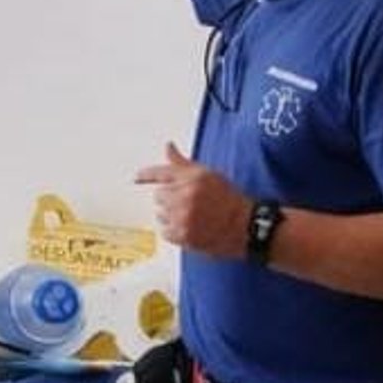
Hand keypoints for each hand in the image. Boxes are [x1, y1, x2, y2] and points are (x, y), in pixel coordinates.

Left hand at [133, 142, 248, 256]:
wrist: (245, 225)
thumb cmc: (228, 199)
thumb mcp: (207, 174)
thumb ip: (182, 163)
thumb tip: (167, 146)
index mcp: (191, 178)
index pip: (160, 173)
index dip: (146, 175)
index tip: (137, 178)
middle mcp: (185, 197)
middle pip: (158, 195)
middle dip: (169, 198)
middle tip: (187, 202)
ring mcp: (182, 217)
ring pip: (160, 213)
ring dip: (170, 214)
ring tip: (190, 215)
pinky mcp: (183, 236)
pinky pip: (164, 231)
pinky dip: (172, 230)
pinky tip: (187, 227)